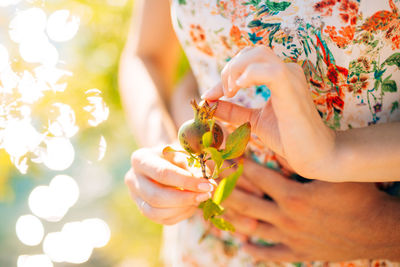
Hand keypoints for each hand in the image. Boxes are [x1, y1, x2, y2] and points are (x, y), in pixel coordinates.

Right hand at [125, 146, 213, 224]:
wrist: (163, 161)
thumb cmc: (175, 155)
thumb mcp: (183, 153)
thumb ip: (194, 166)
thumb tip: (209, 184)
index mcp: (140, 159)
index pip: (163, 173)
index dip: (186, 181)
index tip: (206, 185)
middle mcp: (132, 178)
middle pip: (157, 196)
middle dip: (185, 198)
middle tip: (206, 194)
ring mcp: (135, 196)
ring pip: (156, 212)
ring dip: (183, 208)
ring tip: (200, 198)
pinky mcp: (143, 209)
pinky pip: (162, 219)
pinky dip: (181, 214)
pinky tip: (192, 204)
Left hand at [202, 46, 335, 179]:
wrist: (315, 156)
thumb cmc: (289, 138)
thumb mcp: (254, 121)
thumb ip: (233, 111)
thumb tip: (208, 104)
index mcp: (279, 76)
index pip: (247, 61)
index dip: (225, 75)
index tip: (209, 96)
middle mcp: (286, 70)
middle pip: (250, 51)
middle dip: (229, 69)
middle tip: (223, 93)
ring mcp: (290, 77)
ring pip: (257, 54)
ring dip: (236, 70)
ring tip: (230, 92)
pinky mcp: (291, 88)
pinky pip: (269, 70)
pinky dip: (248, 75)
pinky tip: (238, 89)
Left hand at [222, 159, 399, 261]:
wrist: (377, 230)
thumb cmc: (359, 196)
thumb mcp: (331, 174)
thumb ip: (302, 163)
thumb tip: (278, 147)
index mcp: (293, 196)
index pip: (256, 177)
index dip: (236, 166)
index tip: (221, 158)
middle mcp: (286, 218)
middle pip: (247, 203)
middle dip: (225, 190)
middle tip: (208, 183)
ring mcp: (291, 237)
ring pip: (253, 228)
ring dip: (233, 220)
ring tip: (215, 213)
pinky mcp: (299, 251)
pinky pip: (272, 253)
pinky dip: (256, 249)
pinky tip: (243, 244)